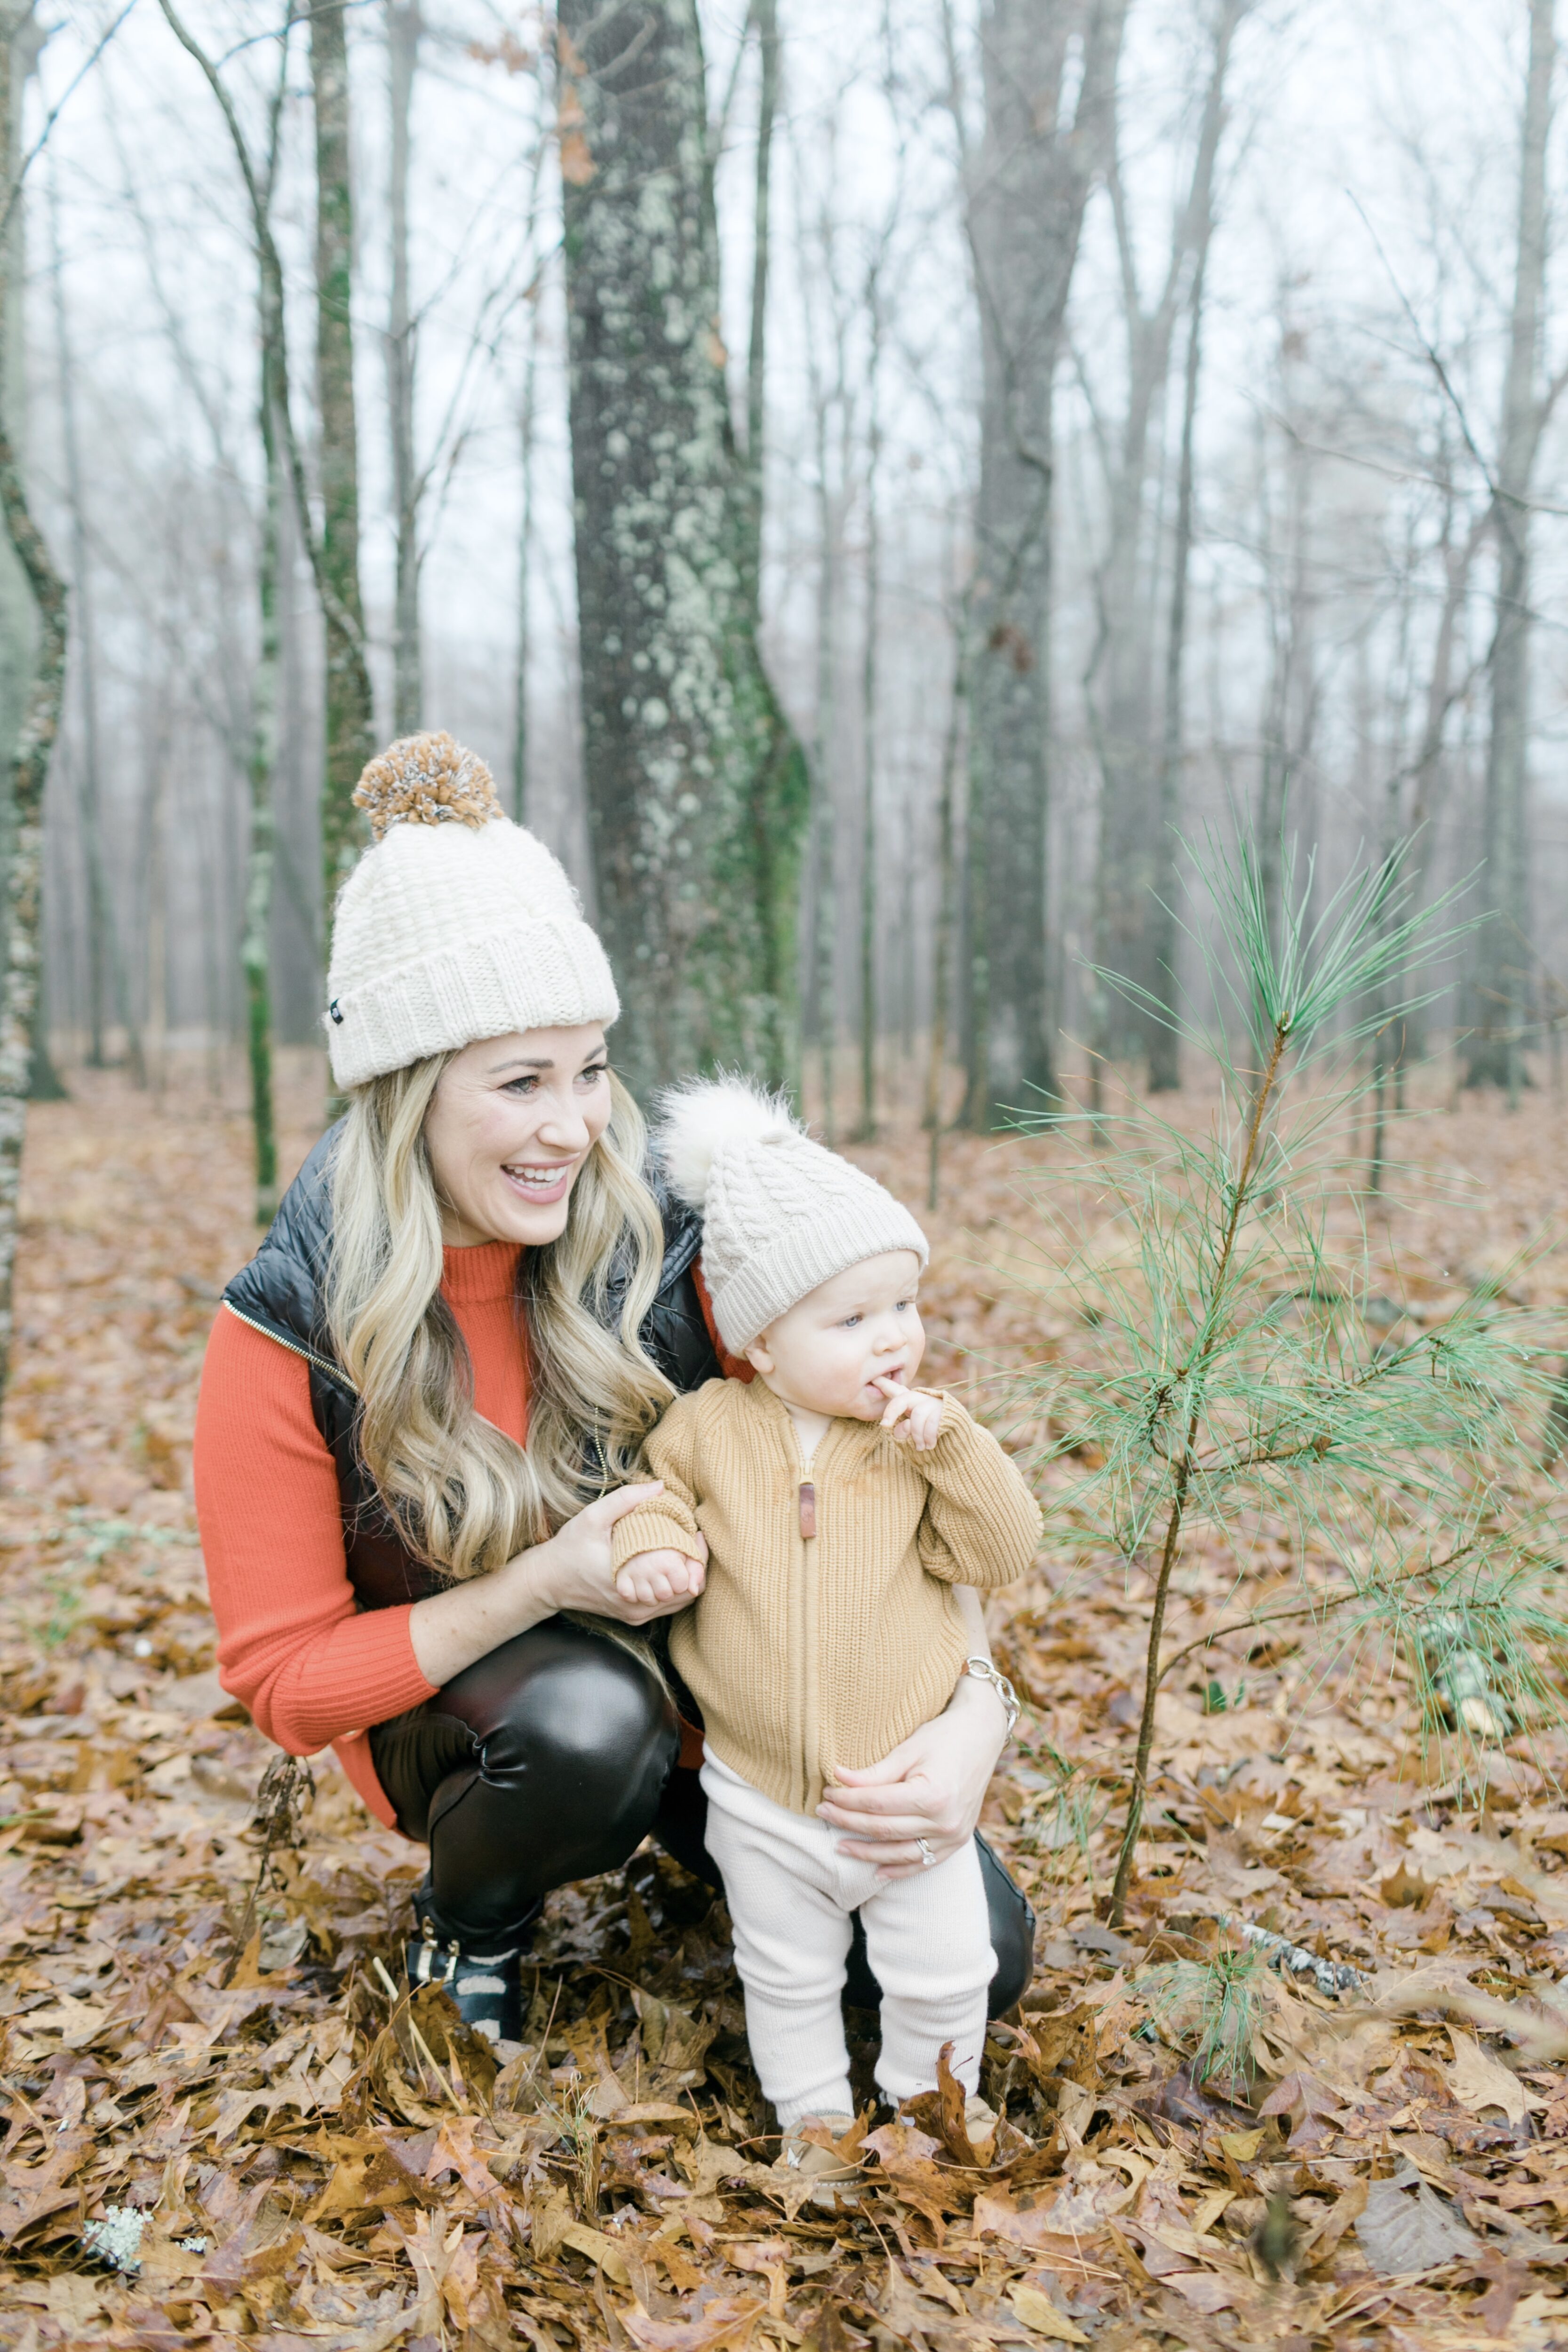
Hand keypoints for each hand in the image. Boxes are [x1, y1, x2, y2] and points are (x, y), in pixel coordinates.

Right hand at [537, 1485, 708, 1627]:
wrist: (548, 1581)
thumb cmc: (569, 1549)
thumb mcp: (592, 1518)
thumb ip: (625, 1500)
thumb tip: (659, 1486)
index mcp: (630, 1584)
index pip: (684, 1580)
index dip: (698, 1557)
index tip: (696, 1533)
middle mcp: (636, 1605)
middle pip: (687, 1591)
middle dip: (696, 1564)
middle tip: (693, 1538)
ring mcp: (636, 1613)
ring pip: (680, 1600)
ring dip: (687, 1576)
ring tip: (685, 1549)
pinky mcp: (633, 1615)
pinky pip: (666, 1604)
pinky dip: (674, 1586)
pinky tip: (670, 1564)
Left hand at [816, 1672, 1007, 1879]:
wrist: (982, 1735)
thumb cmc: (944, 1736)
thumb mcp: (908, 1749)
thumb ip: (874, 1772)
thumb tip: (838, 1779)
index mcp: (932, 1795)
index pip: (876, 1804)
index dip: (847, 1800)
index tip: (826, 1793)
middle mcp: (944, 1821)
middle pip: (884, 1829)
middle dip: (848, 1822)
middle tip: (823, 1812)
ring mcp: (953, 1835)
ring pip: (899, 1853)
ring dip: (867, 1852)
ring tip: (840, 1845)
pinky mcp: (958, 1840)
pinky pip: (924, 1862)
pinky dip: (899, 1869)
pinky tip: (877, 1871)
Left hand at [873, 1376, 942, 1449]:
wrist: (958, 1438)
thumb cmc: (930, 1435)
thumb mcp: (913, 1432)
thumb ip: (903, 1429)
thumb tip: (905, 1426)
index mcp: (912, 1403)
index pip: (896, 1391)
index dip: (884, 1384)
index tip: (874, 1379)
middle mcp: (922, 1399)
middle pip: (902, 1399)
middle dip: (891, 1410)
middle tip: (884, 1425)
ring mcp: (934, 1403)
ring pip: (917, 1416)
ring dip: (917, 1435)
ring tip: (920, 1447)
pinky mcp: (946, 1410)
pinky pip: (931, 1424)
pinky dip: (928, 1437)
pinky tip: (930, 1444)